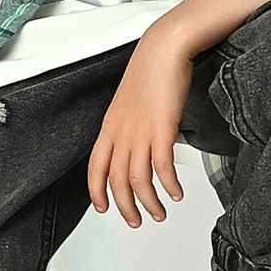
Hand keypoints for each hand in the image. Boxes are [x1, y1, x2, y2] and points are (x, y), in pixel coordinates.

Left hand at [88, 21, 191, 226]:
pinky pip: (162, 167)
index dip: (97, 192)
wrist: (164, 49)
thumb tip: (137, 144)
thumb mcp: (130, 102)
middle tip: (136, 221)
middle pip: (116, 181)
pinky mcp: (162, 129)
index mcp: (109, 127)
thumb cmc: (151, 70)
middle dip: (125, 207)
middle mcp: (121, 133)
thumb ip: (129, 125)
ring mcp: (140, 132)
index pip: (95, 168)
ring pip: (138, 180)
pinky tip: (176, 193)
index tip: (104, 208)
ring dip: (149, 202)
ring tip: (159, 213)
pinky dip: (169, 185)